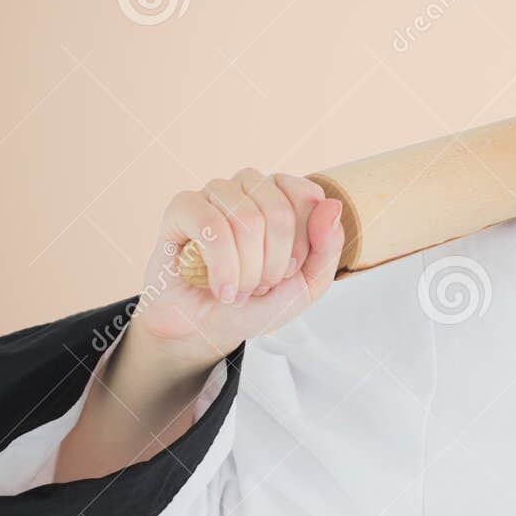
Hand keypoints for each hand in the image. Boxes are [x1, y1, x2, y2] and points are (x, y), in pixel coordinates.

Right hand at [125, 169, 345, 368]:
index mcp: (283, 196)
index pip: (309, 197)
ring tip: (238, 289)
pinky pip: (211, 225)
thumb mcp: (306, 286)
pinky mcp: (183, 207)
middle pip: (278, 213)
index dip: (302, 245)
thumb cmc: (255, 302)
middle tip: (260, 286)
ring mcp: (215, 193)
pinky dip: (222, 267)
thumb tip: (332, 205)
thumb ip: (327, 248)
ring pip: (246, 220)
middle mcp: (250, 187)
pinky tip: (221, 288)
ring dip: (247, 270)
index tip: (287, 272)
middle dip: (273, 264)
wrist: (204, 328)